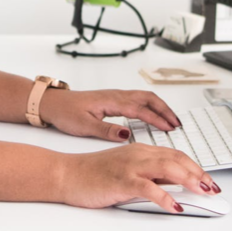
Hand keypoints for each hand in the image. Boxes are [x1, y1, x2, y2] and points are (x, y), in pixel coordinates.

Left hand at [39, 88, 179, 141]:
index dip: (157, 119)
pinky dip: (151, 106)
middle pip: (148, 98)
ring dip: (160, 107)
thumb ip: (106, 130)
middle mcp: (117, 95)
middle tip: (177, 123)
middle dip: (165, 110)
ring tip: (171, 120)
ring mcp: (116, 95)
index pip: (140, 109)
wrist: (54, 103)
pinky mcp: (114, 99)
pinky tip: (153, 115)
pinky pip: (138, 99)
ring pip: (144, 97)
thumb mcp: (84, 126)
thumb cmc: (66, 113)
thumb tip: (127, 135)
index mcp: (112, 101)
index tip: (170, 127)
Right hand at [58, 144, 220, 211]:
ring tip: (203, 192)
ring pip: (167, 168)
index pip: (176, 155)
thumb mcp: (126, 171)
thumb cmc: (93, 174)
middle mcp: (139, 154)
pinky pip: (148, 188)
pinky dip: (164, 197)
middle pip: (177, 159)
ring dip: (189, 180)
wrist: (68, 174)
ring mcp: (130, 165)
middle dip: (198, 173)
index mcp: (141, 150)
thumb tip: (171, 186)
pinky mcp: (121, 180)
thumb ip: (148, 175)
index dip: (195, 166)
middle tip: (212, 188)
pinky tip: (175, 206)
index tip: (208, 180)